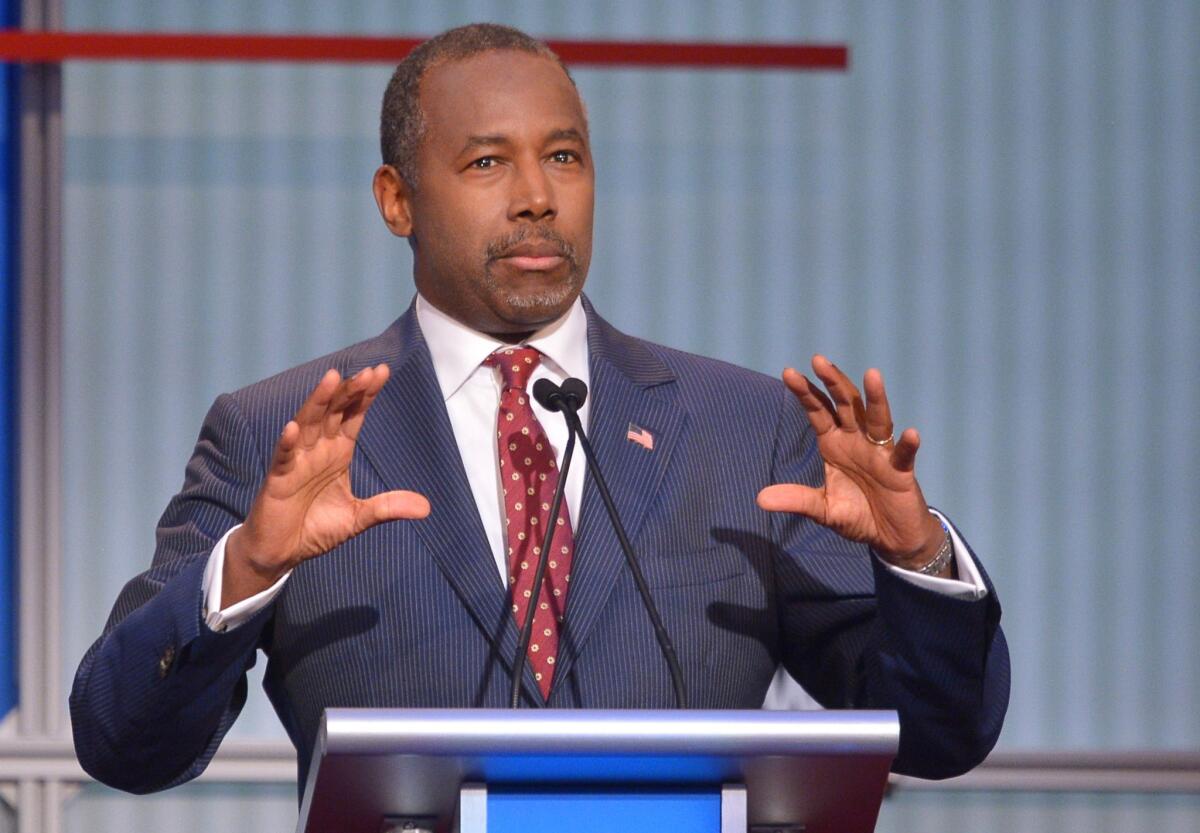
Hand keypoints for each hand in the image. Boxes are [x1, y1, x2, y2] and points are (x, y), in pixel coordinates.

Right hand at [223, 365, 429, 606]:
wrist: (281, 553)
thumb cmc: (315, 528)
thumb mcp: (358, 518)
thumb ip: (388, 508)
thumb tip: (426, 508)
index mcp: (339, 452)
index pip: (355, 415)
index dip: (367, 394)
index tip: (382, 371)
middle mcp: (318, 450)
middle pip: (335, 412)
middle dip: (350, 391)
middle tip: (368, 372)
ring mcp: (297, 461)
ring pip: (308, 424)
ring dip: (320, 402)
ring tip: (332, 379)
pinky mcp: (278, 479)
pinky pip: (284, 457)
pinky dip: (288, 443)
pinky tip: (294, 428)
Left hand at [756, 355, 945, 570]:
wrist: (889, 537)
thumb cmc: (857, 514)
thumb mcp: (823, 509)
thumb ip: (796, 500)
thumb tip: (760, 498)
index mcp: (834, 444)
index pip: (818, 411)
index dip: (806, 392)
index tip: (788, 372)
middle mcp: (857, 441)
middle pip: (846, 405)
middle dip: (833, 382)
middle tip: (818, 360)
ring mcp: (881, 453)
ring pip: (878, 420)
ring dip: (876, 398)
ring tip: (872, 374)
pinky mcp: (901, 472)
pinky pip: (905, 455)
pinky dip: (908, 445)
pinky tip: (910, 433)